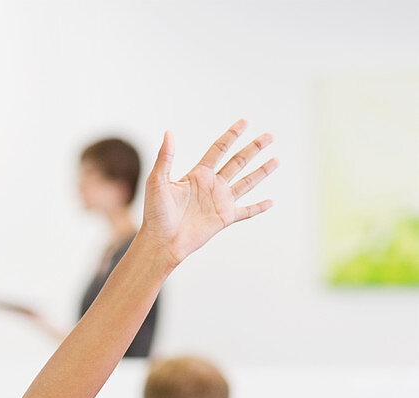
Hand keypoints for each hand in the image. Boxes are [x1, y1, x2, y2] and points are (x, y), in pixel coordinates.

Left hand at [140, 120, 277, 268]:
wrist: (161, 241)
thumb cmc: (155, 213)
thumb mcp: (158, 181)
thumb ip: (165, 157)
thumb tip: (168, 132)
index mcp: (197, 175)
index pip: (218, 149)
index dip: (231, 135)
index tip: (244, 122)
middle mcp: (211, 186)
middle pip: (238, 162)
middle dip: (254, 148)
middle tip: (270, 135)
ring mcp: (220, 202)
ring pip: (247, 183)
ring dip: (262, 172)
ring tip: (277, 160)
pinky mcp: (224, 218)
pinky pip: (246, 211)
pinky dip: (259, 207)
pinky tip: (271, 202)